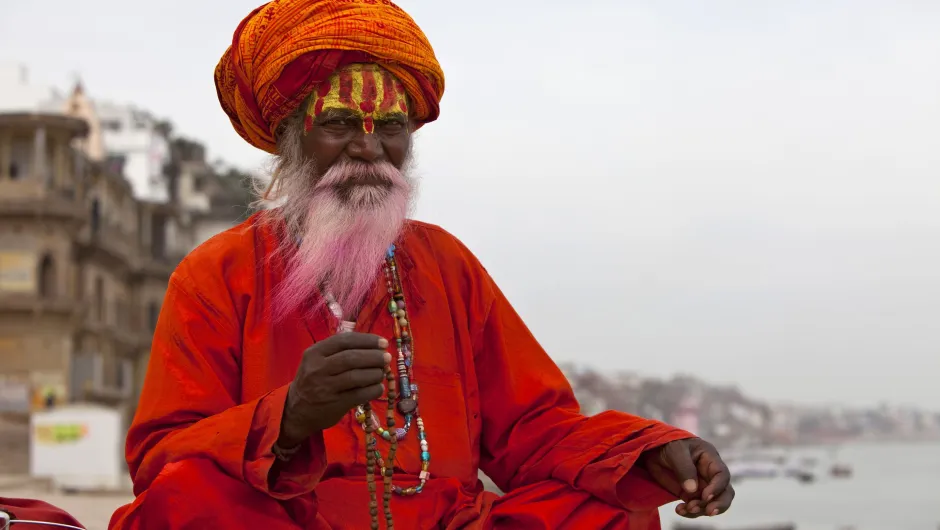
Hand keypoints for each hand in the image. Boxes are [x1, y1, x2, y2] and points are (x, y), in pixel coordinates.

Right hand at [278, 332, 390, 447]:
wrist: (296, 411)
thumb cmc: (312, 380)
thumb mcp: (316, 360)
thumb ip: (339, 351)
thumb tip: (373, 345)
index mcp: (314, 353)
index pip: (344, 341)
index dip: (367, 340)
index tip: (383, 343)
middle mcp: (318, 369)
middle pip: (352, 358)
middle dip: (374, 356)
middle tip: (387, 358)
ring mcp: (325, 388)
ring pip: (357, 376)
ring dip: (375, 373)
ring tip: (382, 372)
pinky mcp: (335, 404)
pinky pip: (360, 395)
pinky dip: (373, 389)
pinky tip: (378, 387)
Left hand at [641, 438, 733, 517]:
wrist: (653, 450)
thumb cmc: (668, 444)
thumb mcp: (675, 451)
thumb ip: (684, 468)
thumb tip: (693, 490)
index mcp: (710, 459)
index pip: (722, 475)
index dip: (718, 487)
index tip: (706, 496)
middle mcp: (709, 474)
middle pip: (725, 492)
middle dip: (719, 504)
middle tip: (708, 512)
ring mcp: (701, 486)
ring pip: (711, 503)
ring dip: (701, 510)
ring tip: (686, 509)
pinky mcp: (690, 495)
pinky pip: (696, 507)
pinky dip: (690, 512)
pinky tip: (679, 510)